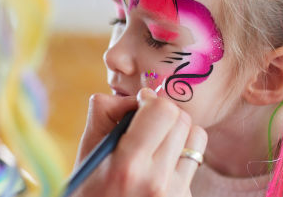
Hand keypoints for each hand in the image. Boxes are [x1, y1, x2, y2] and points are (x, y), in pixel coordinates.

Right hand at [72, 89, 206, 196]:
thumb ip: (106, 113)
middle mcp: (157, 181)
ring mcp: (175, 193)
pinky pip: (193, 160)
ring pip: (196, 136)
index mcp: (128, 165)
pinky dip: (179, 156)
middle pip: (182, 120)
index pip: (163, 111)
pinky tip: (160, 168)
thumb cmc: (88, 189)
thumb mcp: (87, 151)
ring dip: (178, 132)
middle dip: (164, 114)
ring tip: (157, 143)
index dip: (150, 101)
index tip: (139, 105)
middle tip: (146, 123)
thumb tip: (138, 96)